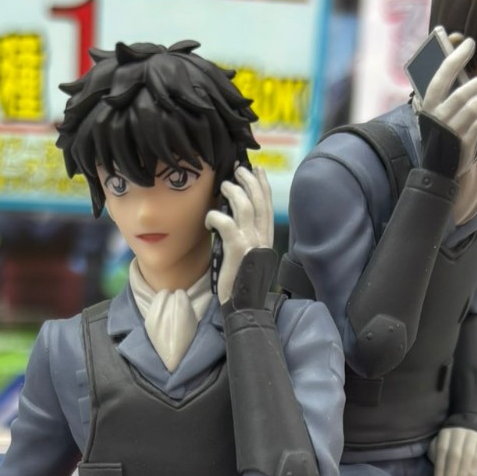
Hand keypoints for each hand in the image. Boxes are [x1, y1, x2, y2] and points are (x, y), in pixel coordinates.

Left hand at [206, 164, 274, 305]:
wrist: (245, 305)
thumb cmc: (242, 282)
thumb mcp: (251, 255)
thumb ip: (250, 236)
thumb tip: (235, 216)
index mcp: (267, 238)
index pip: (267, 205)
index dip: (262, 185)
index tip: (256, 170)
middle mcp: (263, 237)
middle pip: (258, 200)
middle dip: (248, 180)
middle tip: (238, 170)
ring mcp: (251, 242)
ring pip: (244, 206)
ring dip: (233, 192)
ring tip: (225, 186)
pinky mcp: (237, 248)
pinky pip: (225, 222)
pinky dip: (215, 216)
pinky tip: (209, 218)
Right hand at [417, 35, 476, 181]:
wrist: (439, 168)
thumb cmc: (441, 131)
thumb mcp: (435, 111)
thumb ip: (444, 89)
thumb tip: (459, 54)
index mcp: (429, 103)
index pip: (443, 73)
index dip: (457, 55)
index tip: (470, 42)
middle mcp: (438, 115)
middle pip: (466, 91)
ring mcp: (452, 129)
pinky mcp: (465, 141)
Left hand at [429, 425, 476, 475]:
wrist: (472, 425)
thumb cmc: (452, 442)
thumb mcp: (440, 444)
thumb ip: (436, 455)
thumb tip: (439, 471)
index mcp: (446, 432)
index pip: (442, 450)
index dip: (440, 468)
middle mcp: (459, 431)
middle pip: (455, 455)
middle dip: (451, 475)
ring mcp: (474, 434)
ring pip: (468, 456)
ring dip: (463, 475)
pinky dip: (475, 470)